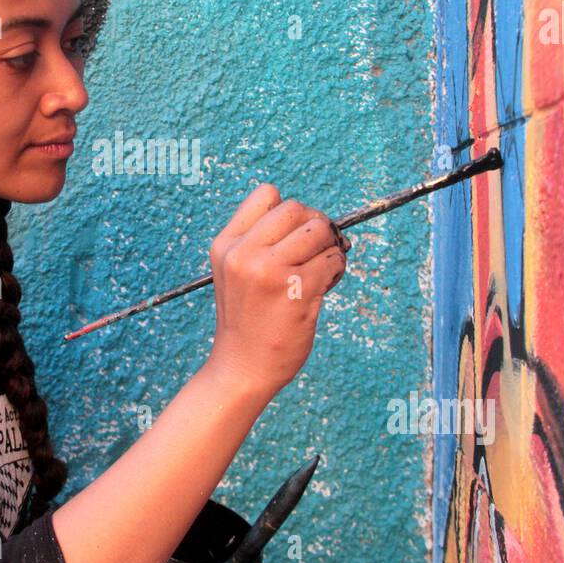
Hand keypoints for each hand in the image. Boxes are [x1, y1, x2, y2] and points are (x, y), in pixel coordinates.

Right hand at [205, 183, 349, 395]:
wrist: (242, 368)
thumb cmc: (248, 320)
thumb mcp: (236, 273)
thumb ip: (260, 242)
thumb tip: (316, 219)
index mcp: (227, 244)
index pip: (267, 194)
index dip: (290, 212)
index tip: (294, 235)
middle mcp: (244, 253)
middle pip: (297, 208)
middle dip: (316, 225)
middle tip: (318, 250)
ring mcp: (269, 271)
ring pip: (319, 230)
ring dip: (330, 247)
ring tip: (322, 268)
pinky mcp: (297, 290)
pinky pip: (333, 260)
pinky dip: (336, 270)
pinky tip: (324, 287)